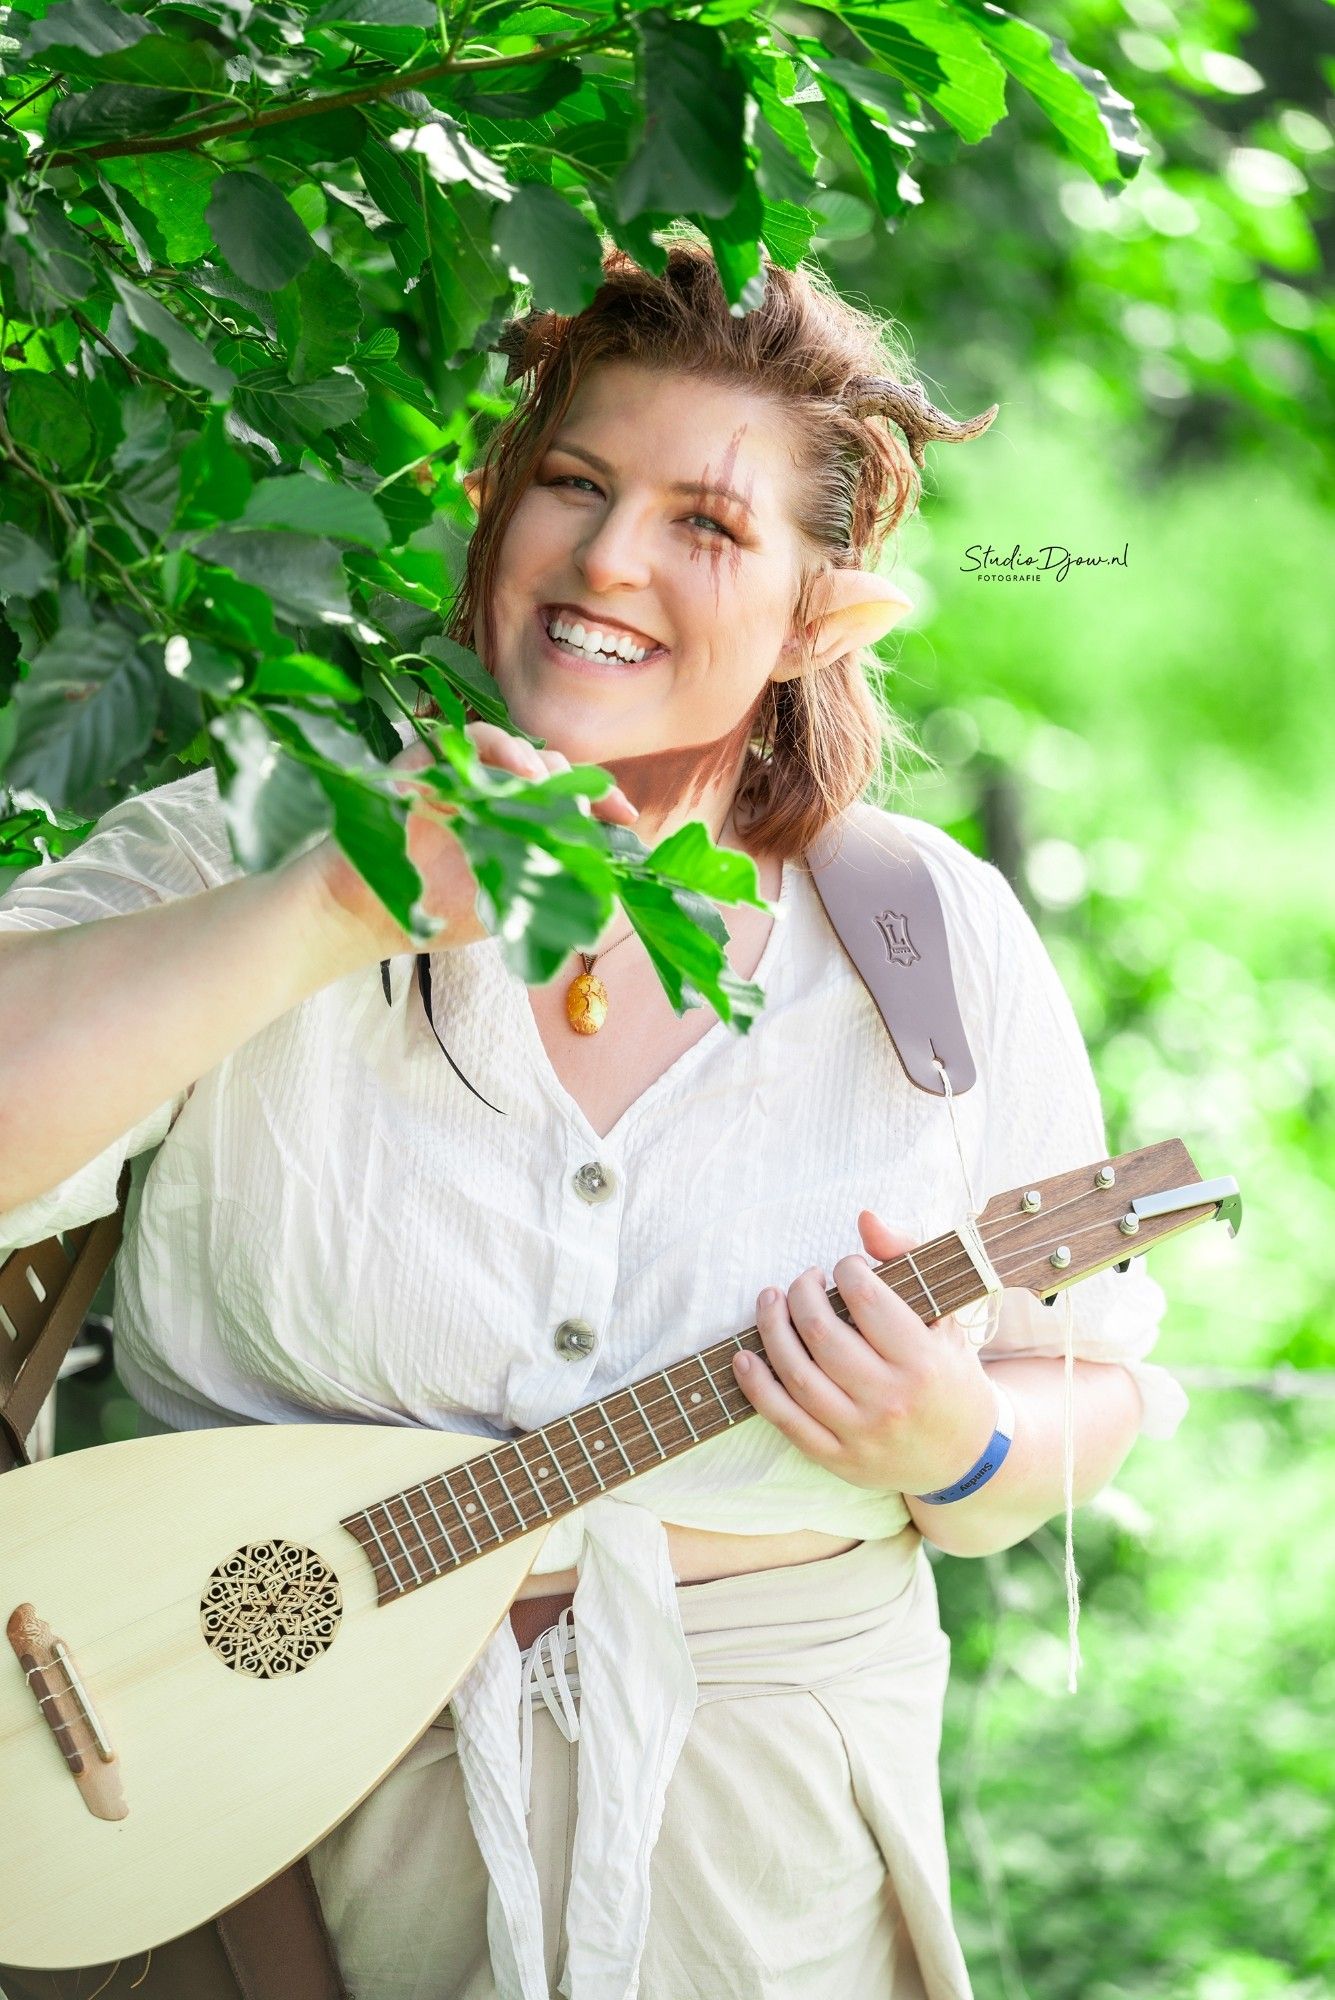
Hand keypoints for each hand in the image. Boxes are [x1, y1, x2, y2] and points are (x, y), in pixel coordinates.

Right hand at [309, 721, 640, 961]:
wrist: (361, 915)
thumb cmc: (431, 912)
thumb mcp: (507, 907)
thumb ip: (551, 892)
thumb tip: (612, 898)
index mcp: (514, 820)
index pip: (567, 799)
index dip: (600, 803)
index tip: (627, 819)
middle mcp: (493, 791)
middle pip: (551, 769)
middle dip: (583, 786)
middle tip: (604, 810)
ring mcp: (463, 773)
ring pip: (518, 748)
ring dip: (548, 768)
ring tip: (561, 796)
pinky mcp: (430, 759)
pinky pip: (473, 738)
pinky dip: (505, 750)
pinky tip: (526, 776)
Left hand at [733, 1209, 998, 1494]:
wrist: (966, 1457)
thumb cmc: (950, 1374)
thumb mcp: (945, 1316)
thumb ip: (908, 1258)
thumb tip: (864, 1219)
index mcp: (923, 1360)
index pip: (865, 1299)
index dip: (846, 1270)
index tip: (845, 1268)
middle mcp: (890, 1400)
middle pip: (821, 1333)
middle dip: (801, 1293)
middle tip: (805, 1280)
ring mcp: (860, 1433)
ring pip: (796, 1374)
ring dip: (771, 1328)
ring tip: (771, 1301)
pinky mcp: (837, 1458)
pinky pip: (784, 1419)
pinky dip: (756, 1385)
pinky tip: (745, 1356)